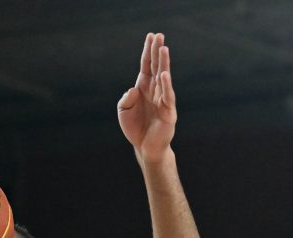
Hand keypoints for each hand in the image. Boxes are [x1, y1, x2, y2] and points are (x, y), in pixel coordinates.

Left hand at [118, 33, 176, 161]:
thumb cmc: (135, 128)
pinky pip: (167, 96)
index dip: (148, 51)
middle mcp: (155, 90)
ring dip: (164, 63)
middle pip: (156, 66)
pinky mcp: (168, 112)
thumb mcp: (124, 111)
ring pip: (164, 78)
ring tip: (164, 49)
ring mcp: (163, 100)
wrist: (145, 147)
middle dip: (157, 51)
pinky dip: (165, 85)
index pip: (147, 65)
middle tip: (160, 35)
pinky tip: (164, 74)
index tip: (151, 36)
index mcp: (144, 87)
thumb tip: (134, 89)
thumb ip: (126, 99)